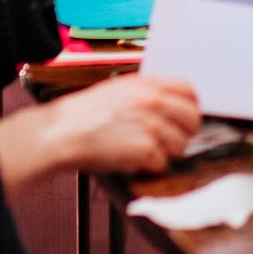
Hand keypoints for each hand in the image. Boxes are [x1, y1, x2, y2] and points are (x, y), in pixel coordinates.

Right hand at [39, 73, 200, 175]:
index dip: (190, 108)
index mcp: (147, 84)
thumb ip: (146, 94)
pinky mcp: (145, 150)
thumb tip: (169, 106)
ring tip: (144, 154)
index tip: (184, 119)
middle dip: (184, 133)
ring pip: (181, 145)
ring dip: (166, 154)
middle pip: (192, 119)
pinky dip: (150, 168)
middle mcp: (153, 101)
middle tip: (169, 142)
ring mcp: (151, 125)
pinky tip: (134, 163)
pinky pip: (162, 164)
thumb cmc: (82, 115)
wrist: (60, 133)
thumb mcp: (118, 89)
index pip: (189, 92)